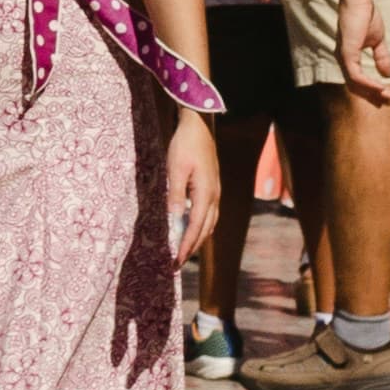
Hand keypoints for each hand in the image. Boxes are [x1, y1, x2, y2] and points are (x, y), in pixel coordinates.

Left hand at [165, 109, 219, 264]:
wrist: (200, 126)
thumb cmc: (185, 145)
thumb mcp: (175, 170)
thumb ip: (175, 196)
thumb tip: (174, 220)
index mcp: (206, 195)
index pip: (195, 228)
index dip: (185, 246)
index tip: (176, 262)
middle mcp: (214, 197)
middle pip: (205, 230)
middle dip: (191, 248)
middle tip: (176, 263)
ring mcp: (215, 193)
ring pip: (209, 224)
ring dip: (197, 239)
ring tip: (183, 251)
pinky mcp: (212, 188)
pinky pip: (209, 214)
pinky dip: (201, 227)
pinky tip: (191, 228)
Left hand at [338, 0, 389, 104]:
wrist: (360, 2)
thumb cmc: (366, 17)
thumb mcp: (377, 41)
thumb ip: (381, 58)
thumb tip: (387, 75)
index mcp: (348, 56)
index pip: (357, 80)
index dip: (371, 90)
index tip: (387, 95)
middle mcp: (342, 59)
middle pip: (354, 86)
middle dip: (372, 96)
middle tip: (388, 101)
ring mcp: (343, 57)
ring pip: (355, 84)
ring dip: (372, 92)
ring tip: (387, 95)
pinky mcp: (346, 54)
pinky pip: (356, 76)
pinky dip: (368, 83)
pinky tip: (380, 86)